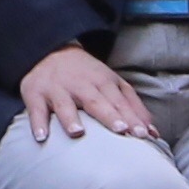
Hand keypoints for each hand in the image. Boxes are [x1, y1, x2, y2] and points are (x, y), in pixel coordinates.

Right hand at [18, 44, 161, 142]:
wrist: (50, 51)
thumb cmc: (87, 75)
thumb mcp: (113, 84)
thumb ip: (133, 108)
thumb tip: (154, 134)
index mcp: (102, 81)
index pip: (119, 101)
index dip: (131, 117)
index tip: (143, 134)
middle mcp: (80, 84)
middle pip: (95, 101)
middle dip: (108, 115)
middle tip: (120, 130)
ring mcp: (56, 89)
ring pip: (64, 104)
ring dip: (70, 118)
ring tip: (78, 133)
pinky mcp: (34, 93)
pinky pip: (36, 109)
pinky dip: (37, 123)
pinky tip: (42, 137)